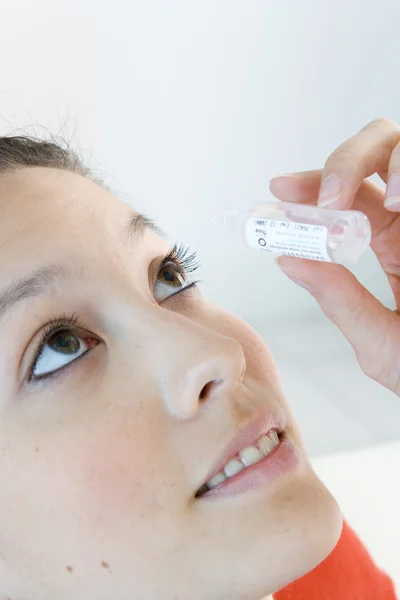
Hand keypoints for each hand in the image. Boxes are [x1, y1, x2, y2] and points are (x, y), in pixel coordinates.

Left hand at [270, 118, 399, 395]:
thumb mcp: (380, 343)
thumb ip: (339, 301)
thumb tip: (286, 259)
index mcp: (391, 243)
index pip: (346, 196)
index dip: (312, 185)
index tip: (280, 189)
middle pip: (378, 154)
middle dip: (347, 162)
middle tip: (331, 198)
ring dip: (397, 161)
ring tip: (394, 203)